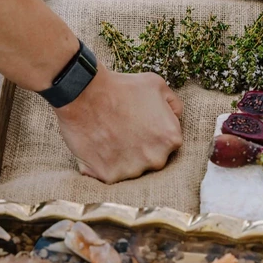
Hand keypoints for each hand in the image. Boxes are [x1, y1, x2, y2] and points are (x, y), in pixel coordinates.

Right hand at [53, 64, 183, 183]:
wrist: (86, 94)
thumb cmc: (123, 87)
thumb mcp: (159, 85)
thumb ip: (174, 105)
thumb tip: (175, 117)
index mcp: (171, 139)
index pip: (168, 142)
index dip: (153, 131)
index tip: (140, 124)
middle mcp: (156, 159)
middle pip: (152, 158)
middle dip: (141, 147)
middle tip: (124, 130)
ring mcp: (132, 170)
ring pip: (131, 168)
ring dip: (123, 157)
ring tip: (110, 136)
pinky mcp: (109, 176)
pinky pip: (110, 174)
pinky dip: (104, 164)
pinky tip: (99, 146)